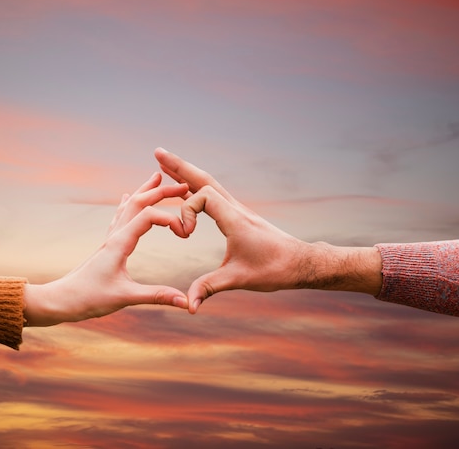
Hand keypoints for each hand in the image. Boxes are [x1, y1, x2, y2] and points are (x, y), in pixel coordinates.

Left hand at [23, 172, 189, 325]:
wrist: (61, 300)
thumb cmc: (88, 298)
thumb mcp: (125, 297)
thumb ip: (156, 296)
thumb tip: (186, 301)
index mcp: (120, 243)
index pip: (148, 216)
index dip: (170, 219)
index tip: (185, 234)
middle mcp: (115, 235)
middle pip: (138, 203)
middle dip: (161, 191)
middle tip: (183, 184)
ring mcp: (110, 239)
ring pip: (129, 206)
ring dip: (145, 190)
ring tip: (156, 177)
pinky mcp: (107, 246)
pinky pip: (119, 217)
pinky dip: (128, 203)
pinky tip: (126, 197)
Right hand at [155, 148, 381, 313]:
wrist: (301, 263)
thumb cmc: (274, 269)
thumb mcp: (239, 279)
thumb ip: (210, 288)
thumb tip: (189, 306)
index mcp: (235, 219)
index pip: (204, 195)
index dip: (187, 210)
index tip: (185, 233)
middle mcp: (236, 209)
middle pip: (204, 178)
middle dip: (179, 166)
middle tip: (157, 152)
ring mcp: (238, 210)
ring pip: (209, 183)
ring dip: (187, 172)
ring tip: (166, 164)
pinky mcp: (239, 216)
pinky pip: (214, 194)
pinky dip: (197, 186)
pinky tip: (188, 189)